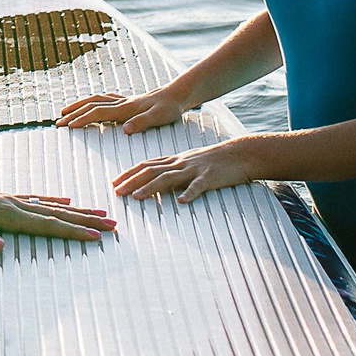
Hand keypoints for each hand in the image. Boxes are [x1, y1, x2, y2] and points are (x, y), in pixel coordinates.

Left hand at [0, 167, 115, 251]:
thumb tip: (0, 247)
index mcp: (7, 214)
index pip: (47, 225)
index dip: (73, 231)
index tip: (97, 236)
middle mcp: (14, 205)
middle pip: (57, 213)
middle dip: (86, 220)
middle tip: (113, 225)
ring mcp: (11, 200)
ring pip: (51, 206)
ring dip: (76, 211)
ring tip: (99, 213)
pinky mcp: (4, 199)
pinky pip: (37, 200)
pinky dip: (54, 201)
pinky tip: (65, 200)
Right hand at [58, 86, 197, 133]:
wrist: (178, 94)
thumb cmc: (170, 108)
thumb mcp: (159, 117)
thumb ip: (142, 122)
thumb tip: (125, 130)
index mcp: (125, 108)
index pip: (97, 113)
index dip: (81, 119)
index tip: (67, 126)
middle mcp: (121, 102)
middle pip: (91, 105)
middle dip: (73, 113)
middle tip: (59, 122)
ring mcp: (123, 100)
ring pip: (95, 100)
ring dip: (79, 105)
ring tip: (66, 111)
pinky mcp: (127, 101)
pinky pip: (104, 99)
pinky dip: (92, 102)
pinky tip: (91, 105)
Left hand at [113, 139, 259, 203]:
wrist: (240, 153)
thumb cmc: (214, 161)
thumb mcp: (189, 163)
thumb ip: (173, 170)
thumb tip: (155, 181)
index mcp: (175, 160)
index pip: (147, 165)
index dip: (129, 173)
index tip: (114, 182)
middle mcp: (181, 163)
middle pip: (152, 171)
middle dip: (132, 181)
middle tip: (117, 191)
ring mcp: (195, 169)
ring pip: (169, 177)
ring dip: (151, 187)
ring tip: (137, 196)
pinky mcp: (210, 177)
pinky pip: (199, 186)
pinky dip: (190, 193)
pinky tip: (182, 202)